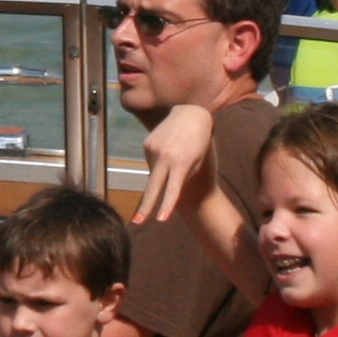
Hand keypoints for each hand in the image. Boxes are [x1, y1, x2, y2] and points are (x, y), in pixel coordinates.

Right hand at [135, 103, 215, 224]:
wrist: (191, 113)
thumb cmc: (200, 140)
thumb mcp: (197, 160)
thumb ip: (184, 176)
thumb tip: (167, 189)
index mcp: (181, 163)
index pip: (172, 190)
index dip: (166, 206)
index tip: (161, 220)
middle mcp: (164, 157)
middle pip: (153, 187)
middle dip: (146, 206)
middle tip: (137, 222)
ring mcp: (153, 149)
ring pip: (153, 172)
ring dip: (161, 174)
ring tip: (177, 155)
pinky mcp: (147, 143)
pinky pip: (151, 160)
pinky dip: (158, 162)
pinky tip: (168, 150)